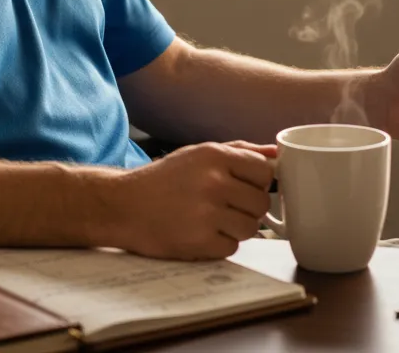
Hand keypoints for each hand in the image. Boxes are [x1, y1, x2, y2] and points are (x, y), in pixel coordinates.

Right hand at [110, 141, 275, 259]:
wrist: (123, 205)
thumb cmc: (164, 178)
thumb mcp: (198, 153)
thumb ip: (239, 150)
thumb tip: (275, 152)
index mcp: (215, 156)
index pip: (264, 170)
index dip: (258, 181)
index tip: (245, 186)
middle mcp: (214, 182)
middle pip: (261, 202)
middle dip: (248, 206)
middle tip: (226, 205)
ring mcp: (207, 214)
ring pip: (251, 228)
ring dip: (236, 227)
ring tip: (213, 220)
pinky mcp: (199, 242)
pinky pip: (232, 248)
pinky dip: (220, 244)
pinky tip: (201, 233)